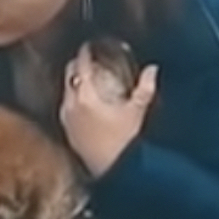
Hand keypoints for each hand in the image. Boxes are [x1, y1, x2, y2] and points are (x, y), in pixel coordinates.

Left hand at [60, 42, 157, 176]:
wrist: (112, 171)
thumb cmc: (124, 142)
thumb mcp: (137, 111)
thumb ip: (145, 88)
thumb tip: (152, 69)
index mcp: (86, 96)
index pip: (81, 65)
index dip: (85, 53)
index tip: (88, 47)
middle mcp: (71, 105)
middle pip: (69, 76)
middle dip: (76, 65)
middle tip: (86, 60)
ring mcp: (66, 119)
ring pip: (66, 92)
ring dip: (74, 83)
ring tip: (86, 79)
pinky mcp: (67, 132)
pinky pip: (66, 107)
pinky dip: (73, 99)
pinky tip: (83, 103)